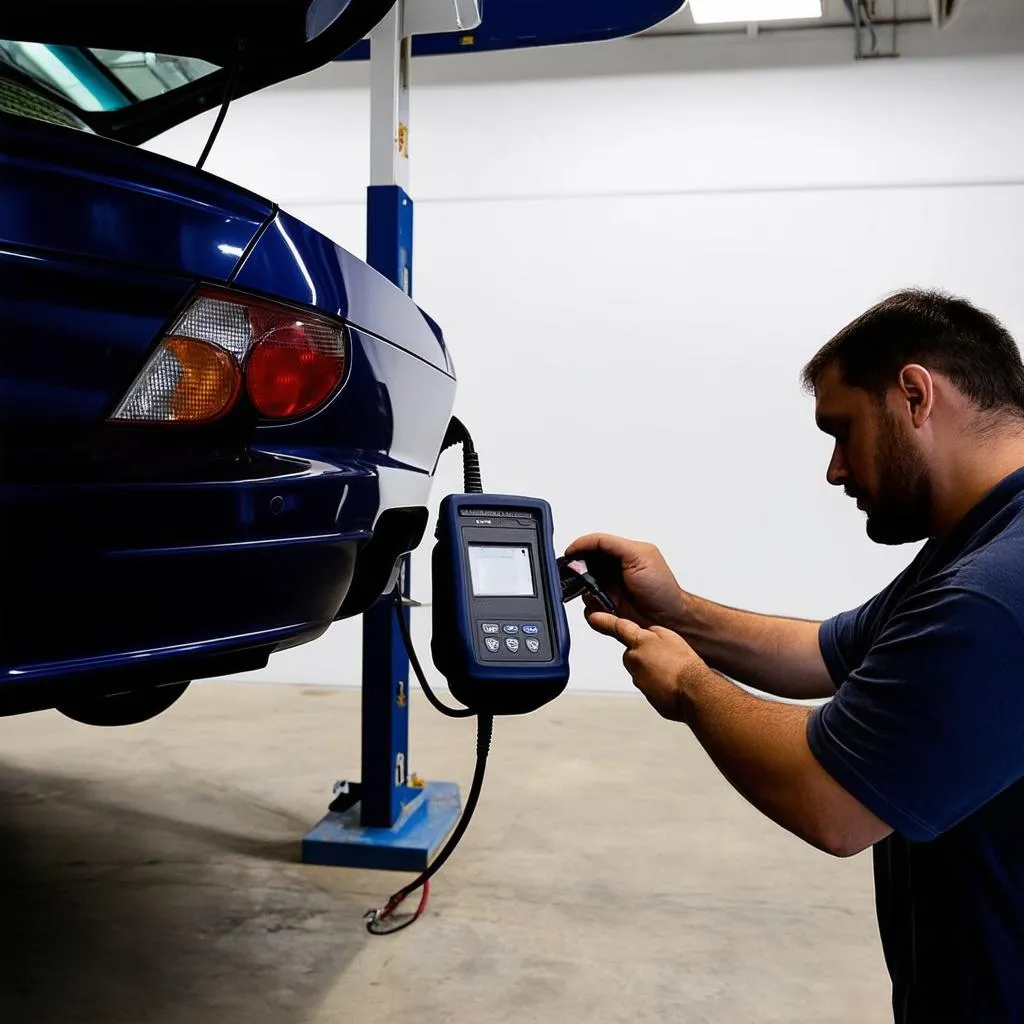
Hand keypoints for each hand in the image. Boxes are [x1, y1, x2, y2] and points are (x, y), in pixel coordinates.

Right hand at [565, 534, 687, 631]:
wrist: (670, 620)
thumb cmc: (662, 589)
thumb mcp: (640, 556)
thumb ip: (613, 545)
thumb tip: (590, 541)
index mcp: (620, 554)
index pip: (593, 544)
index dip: (579, 548)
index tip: (569, 554)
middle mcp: (612, 572)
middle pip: (583, 568)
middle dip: (580, 574)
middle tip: (585, 580)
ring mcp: (608, 591)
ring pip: (583, 591)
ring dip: (589, 594)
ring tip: (603, 599)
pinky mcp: (606, 610)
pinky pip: (589, 610)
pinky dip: (594, 612)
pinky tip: (607, 612)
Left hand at [586, 612, 706, 721]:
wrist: (694, 691)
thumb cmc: (685, 664)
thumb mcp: (670, 636)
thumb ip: (653, 633)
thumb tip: (646, 636)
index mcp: (639, 642)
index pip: (617, 627)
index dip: (603, 620)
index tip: (592, 616)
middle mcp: (633, 660)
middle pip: (633, 653)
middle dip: (645, 654)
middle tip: (666, 657)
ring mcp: (638, 679)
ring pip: (642, 670)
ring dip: (654, 670)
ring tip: (673, 671)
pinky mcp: (645, 695)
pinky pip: (651, 686)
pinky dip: (660, 684)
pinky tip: (673, 683)